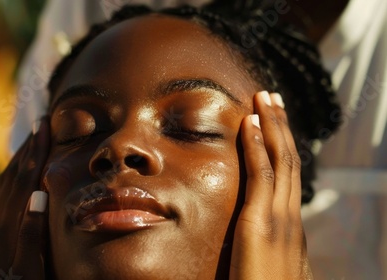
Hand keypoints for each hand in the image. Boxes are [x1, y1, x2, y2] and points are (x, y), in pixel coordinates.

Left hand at [0, 116, 50, 279]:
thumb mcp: (25, 273)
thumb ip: (32, 235)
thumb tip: (40, 195)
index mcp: (8, 231)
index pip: (25, 182)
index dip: (36, 154)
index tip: (45, 127)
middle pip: (12, 179)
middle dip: (27, 150)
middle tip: (39, 123)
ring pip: (4, 190)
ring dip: (18, 163)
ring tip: (30, 144)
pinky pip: (0, 202)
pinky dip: (10, 184)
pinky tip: (14, 183)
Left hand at [229, 91, 312, 278]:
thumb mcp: (266, 269)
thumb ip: (262, 251)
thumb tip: (253, 243)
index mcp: (289, 227)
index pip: (287, 177)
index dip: (281, 147)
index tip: (272, 124)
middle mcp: (289, 217)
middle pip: (288, 160)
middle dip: (281, 126)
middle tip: (272, 97)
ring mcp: (279, 218)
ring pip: (280, 160)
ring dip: (272, 125)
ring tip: (264, 97)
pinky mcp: (262, 223)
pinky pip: (262, 174)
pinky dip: (258, 146)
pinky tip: (251, 123)